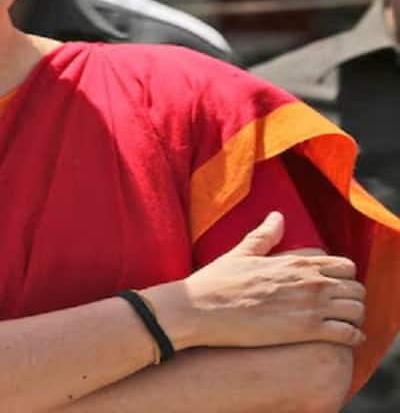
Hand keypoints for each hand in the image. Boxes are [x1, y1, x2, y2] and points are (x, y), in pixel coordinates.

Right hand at [144, 212, 364, 350]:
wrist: (198, 310)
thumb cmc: (214, 283)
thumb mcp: (240, 254)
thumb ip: (264, 236)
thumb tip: (278, 216)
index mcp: (295, 262)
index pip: (344, 265)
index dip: (342, 278)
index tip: (332, 289)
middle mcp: (308, 281)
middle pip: (356, 287)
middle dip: (352, 298)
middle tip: (339, 309)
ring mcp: (309, 305)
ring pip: (357, 309)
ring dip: (354, 317)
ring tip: (342, 325)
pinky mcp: (306, 330)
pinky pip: (348, 334)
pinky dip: (352, 337)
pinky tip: (342, 339)